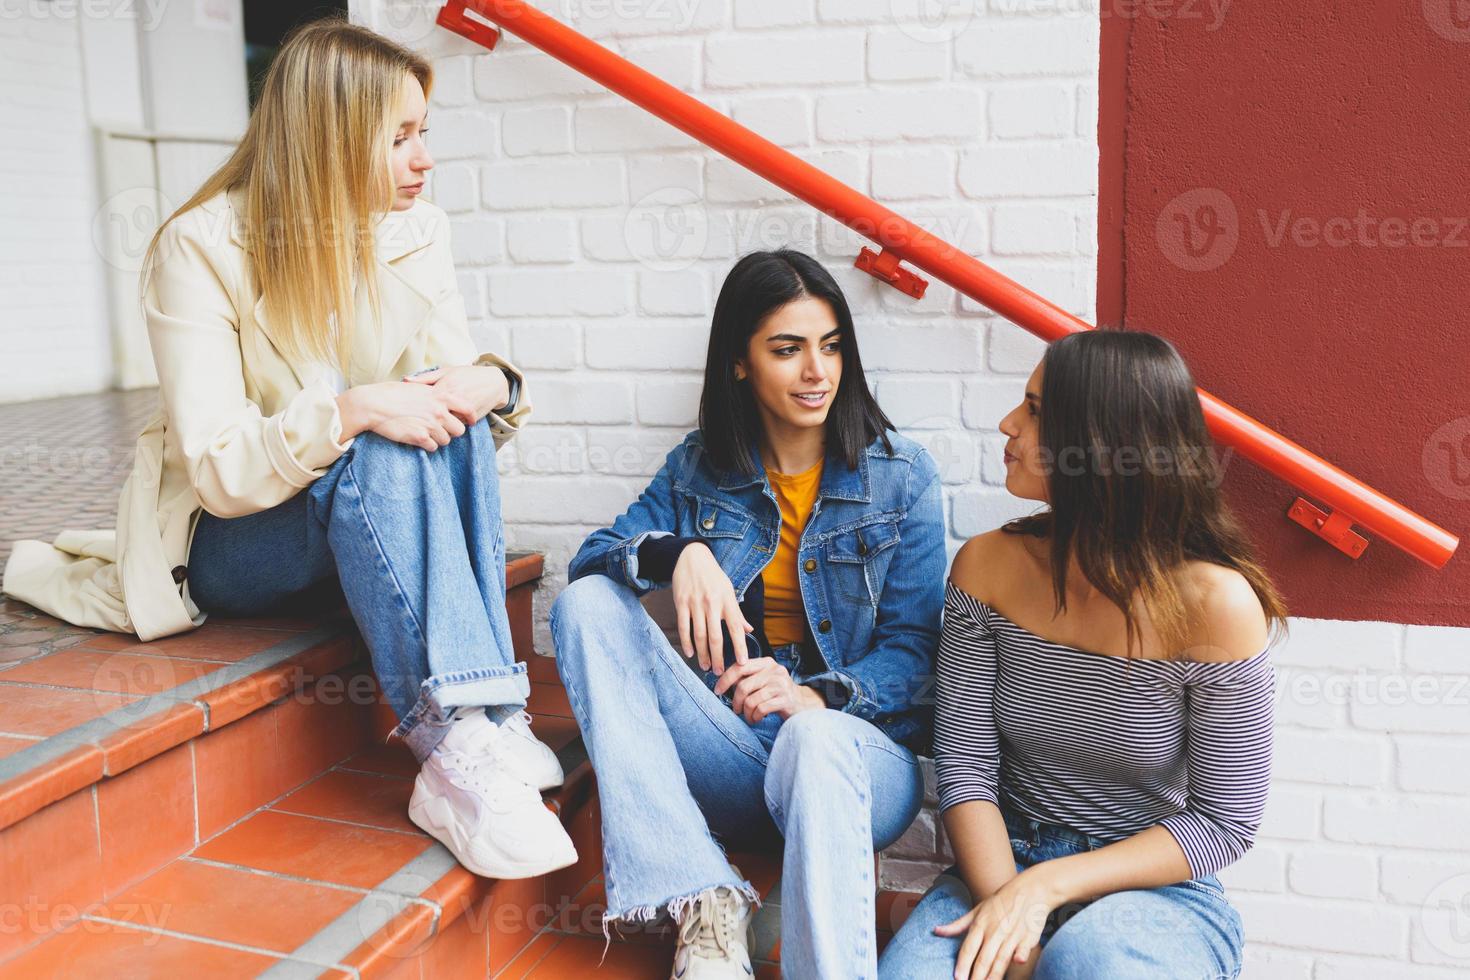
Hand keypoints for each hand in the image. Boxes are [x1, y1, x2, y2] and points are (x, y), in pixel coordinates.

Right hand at [336, 381, 467, 450]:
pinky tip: (418, 438)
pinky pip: (433, 447)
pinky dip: (427, 445)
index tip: (470, 422)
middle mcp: (439, 411)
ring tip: (426, 432)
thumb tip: (446, 398)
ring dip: (438, 439)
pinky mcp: (419, 437)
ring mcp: (430, 425)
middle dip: (452, 432)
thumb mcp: (419, 387)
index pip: (468, 408)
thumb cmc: (394, 393)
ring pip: (446, 440)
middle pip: (459, 430)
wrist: (374, 403)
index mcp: (440, 396)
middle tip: (441, 429)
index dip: (471, 417)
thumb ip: (435, 393)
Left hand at [403, 365, 508, 425]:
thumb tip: (405, 380)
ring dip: (439, 424)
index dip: (415, 407)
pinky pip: (456, 425)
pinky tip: (449, 421)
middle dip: (425, 419)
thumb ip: (425, 378)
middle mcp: (452, 399)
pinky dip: (452, 424)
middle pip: (432, 416)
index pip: (422, 402)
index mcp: (443, 387)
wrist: (494, 382)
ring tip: (434, 421)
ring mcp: (462, 409)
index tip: (410, 409)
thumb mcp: (446, 371)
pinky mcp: (471, 417)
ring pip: (444, 423)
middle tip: (419, 419)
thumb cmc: (467, 375)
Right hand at [671, 542, 750, 674]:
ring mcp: (695, 603)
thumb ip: (737, 612)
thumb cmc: (713, 576)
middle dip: (718, 657)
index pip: (736, 628)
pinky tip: (690, 653)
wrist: (692, 556)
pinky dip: (686, 642)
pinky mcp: (681, 602)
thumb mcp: (729, 590)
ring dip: (702, 654)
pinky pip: (683, 627)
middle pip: (715, 637)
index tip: (743, 662)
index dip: (740, 646)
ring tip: (706, 666)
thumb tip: (749, 629)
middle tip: (720, 672)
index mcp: (727, 601)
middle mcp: (712, 603)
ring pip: (699, 635)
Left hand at [713, 657, 824, 723]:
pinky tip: (757, 719)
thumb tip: (723, 683)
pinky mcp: (785, 699)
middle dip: (736, 701)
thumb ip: (747, 678)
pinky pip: (760, 709)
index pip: (740, 666)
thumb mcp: (764, 680)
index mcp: (766, 662)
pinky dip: (754, 717)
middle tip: (736, 710)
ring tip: (749, 716)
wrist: (803, 705)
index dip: (725, 679)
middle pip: (743, 686)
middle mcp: (774, 670)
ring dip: (746, 713)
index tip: (717, 690)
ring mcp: (781, 684)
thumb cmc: (777, 693)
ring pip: (750, 700)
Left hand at [934, 868, 1056, 979]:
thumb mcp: (977, 910)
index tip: (958, 978)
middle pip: (984, 958)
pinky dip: (1021, 954)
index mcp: (980, 925)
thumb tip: (936, 930)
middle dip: (976, 976)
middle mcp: (995, 931)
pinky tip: (1017, 961)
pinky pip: (1024, 948)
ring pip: (1001, 959)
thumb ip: (958, 925)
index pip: (969, 948)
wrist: (1029, 890)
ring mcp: (1012, 935)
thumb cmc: (1000, 902)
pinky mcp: (1028, 937)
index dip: (963, 964)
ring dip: (994, 975)